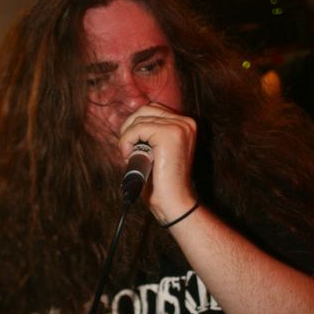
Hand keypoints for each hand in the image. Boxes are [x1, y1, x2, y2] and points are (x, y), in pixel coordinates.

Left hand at [119, 103, 197, 223]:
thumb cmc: (163, 182)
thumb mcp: (157, 151)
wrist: (174, 203)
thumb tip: (129, 121)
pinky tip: (129, 158)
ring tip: (130, 157)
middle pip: (145, 110)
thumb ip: (150, 133)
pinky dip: (126, 143)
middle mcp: (186, 122)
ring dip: (127, 138)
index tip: (132, 147)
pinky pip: (136, 129)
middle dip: (129, 128)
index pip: (153, 109)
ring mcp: (179, 127)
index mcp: (186, 124)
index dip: (136, 126)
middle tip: (127, 151)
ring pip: (139, 119)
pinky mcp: (168, 134)